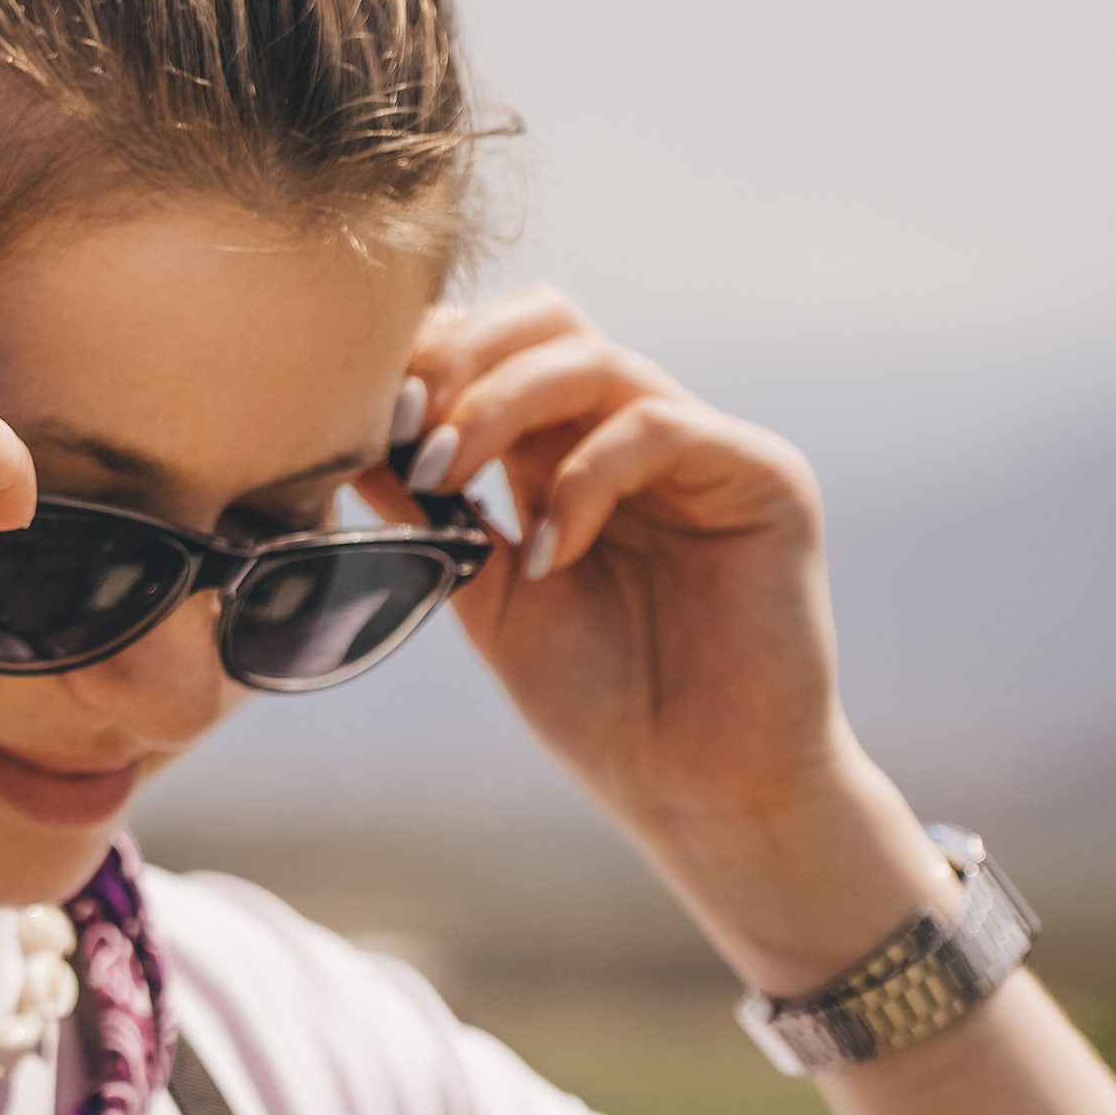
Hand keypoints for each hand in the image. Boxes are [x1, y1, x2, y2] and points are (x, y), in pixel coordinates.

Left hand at [359, 290, 950, 984]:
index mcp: (571, 456)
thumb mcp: (489, 597)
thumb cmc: (603, 708)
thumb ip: (435, 516)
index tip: (368, 417)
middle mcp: (637, 436)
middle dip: (462, 358)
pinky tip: (549, 554)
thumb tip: (352, 441)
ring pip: (593, 357)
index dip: (431, 360)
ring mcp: (704, 450)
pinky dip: (582, 479)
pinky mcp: (763, 477)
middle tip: (410, 426)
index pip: (501, 350)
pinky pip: (657, 425)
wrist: (701, 795)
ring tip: (451, 474)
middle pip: (549, 320)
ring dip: (500, 404)